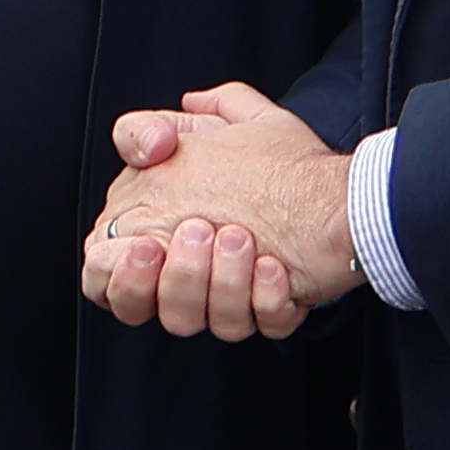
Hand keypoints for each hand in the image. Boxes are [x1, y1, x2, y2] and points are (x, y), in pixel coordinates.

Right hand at [83, 81, 357, 340]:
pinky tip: (279, 270)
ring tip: (245, 240)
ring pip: (193, 322)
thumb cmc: (280, 160)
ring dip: (219, 283)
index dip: (116, 271)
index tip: (149, 246)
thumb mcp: (220, 125)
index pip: (102, 272)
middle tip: (200, 233)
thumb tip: (146, 145)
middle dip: (172, 277)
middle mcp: (182, 273)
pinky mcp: (268, 313)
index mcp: (152, 232)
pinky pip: (257, 324)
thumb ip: (157, 125)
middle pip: (138, 308)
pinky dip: (266, 300)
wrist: (347, 190)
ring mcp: (224, 298)